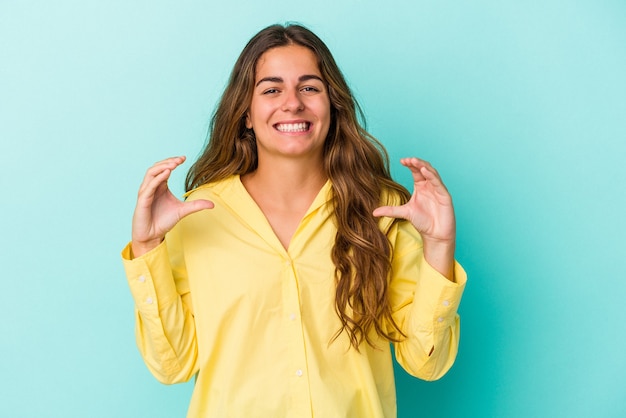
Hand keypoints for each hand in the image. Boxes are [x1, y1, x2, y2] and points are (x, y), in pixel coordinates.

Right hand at [131, 156, 213, 256]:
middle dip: (168, 161)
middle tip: (180, 159)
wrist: (152, 236)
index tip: (184, 158)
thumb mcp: (183, 211)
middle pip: (157, 167)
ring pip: (151, 173)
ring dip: (162, 166)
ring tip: (174, 164)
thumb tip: (213, 204)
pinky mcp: (142, 200)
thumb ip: (196, 205)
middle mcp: (152, 186)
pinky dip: (158, 178)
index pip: (165, 168)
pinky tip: (167, 173)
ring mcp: (146, 192)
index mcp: (160, 186)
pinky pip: (149, 186)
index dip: (173, 162)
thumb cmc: (163, 221)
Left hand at [373, 158, 455, 278]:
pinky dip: (432, 176)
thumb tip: (373, 212)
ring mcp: (438, 190)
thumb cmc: (423, 222)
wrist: (435, 235)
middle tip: (407, 159)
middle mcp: (430, 185)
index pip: (415, 171)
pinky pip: (438, 183)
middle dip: (416, 162)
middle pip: (424, 168)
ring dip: (423, 166)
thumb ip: (390, 210)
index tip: (401, 161)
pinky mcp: (445, 196)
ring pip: (432, 173)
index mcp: (421, 186)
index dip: (410, 164)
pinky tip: (425, 171)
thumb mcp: (404, 213)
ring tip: (414, 161)